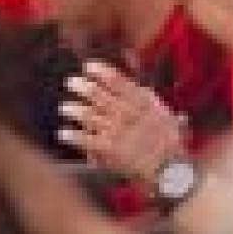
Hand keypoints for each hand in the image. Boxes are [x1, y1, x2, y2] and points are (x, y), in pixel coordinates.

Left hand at [61, 63, 185, 179]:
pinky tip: (62, 133)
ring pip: (90, 116)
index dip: (101, 72)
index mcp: (142, 101)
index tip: (88, 65)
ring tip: (64, 107)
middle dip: (84, 87)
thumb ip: (146, 100)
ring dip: (75, 110)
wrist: (169, 168)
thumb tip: (135, 88)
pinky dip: (73, 136)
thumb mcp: (164, 113)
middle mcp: (127, 112)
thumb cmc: (169, 141)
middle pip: (100, 95)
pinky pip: (86, 140)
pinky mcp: (109, 150)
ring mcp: (117, 130)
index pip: (118, 81)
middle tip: (70, 81)